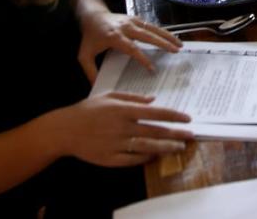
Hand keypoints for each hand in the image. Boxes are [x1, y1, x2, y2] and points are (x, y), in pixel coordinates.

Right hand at [61, 91, 192, 166]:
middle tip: (191, 136)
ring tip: (179, 147)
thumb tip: (153, 100)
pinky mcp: (110, 158)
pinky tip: (155, 156)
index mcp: (124, 110)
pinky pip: (133, 160)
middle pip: (155, 132)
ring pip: (148, 148)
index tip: (188, 118)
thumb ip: (132, 98)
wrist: (65, 130)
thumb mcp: (109, 96)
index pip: (156, 113)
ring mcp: (117, 144)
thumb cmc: (88, 110)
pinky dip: (146, 158)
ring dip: (166, 148)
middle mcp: (123, 127)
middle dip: (176, 134)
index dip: (174, 116)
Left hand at [77, 12, 181, 82]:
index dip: (143, 58)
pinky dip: (163, 32)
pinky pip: (151, 26)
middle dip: (163, 43)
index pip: (132, 48)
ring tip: (180, 45)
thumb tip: (96, 87)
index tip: (153, 69)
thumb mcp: (84, 55)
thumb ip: (90, 71)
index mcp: (115, 37)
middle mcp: (126, 27)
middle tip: (176, 52)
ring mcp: (132, 21)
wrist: (92, 14)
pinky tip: (172, 38)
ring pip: (153, 28)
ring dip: (167, 36)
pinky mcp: (136, 18)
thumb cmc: (90, 36)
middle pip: (148, 35)